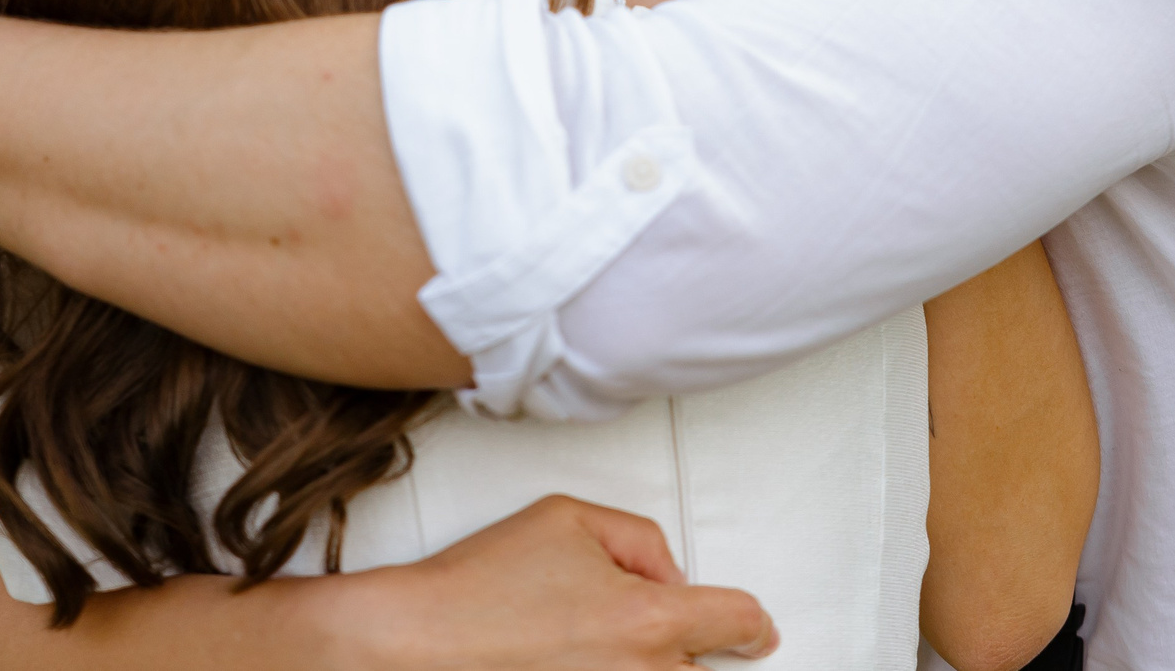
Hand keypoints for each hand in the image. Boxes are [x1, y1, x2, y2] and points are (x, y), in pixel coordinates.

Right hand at [333, 495, 776, 669]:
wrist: (418, 640)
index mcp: (649, 620)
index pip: (737, 622)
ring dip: (650, 670)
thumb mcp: (569, 518)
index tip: (756, 631)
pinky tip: (581, 660)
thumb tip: (668, 575)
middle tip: (644, 634)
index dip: (752, 623)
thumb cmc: (481, 582)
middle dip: (688, 652)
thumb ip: (640, 539)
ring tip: (599, 648)